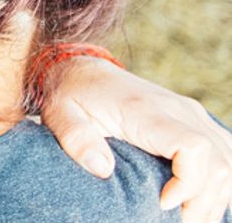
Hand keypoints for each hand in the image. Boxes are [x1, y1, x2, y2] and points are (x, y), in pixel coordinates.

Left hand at [40, 56, 231, 222]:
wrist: (81, 69)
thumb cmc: (71, 95)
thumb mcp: (61, 114)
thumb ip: (77, 139)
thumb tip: (102, 169)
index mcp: (145, 110)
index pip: (192, 147)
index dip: (188, 183)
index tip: (162, 203)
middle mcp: (177, 109)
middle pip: (217, 161)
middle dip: (204, 201)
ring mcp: (189, 113)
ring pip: (227, 159)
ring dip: (215, 195)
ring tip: (188, 218)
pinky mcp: (192, 119)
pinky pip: (223, 152)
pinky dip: (219, 180)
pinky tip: (201, 201)